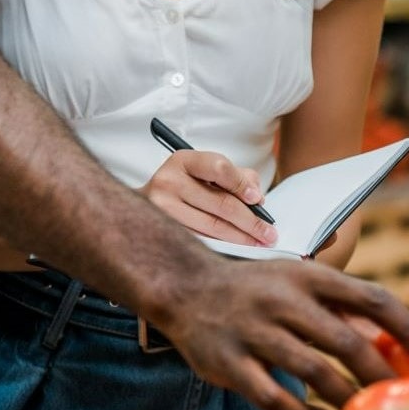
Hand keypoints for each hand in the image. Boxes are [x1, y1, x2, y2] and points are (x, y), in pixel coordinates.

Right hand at [140, 151, 277, 246]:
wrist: (139, 209)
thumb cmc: (181, 188)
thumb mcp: (203, 172)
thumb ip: (236, 176)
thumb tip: (257, 198)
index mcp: (183, 160)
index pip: (218, 168)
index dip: (242, 184)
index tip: (258, 200)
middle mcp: (169, 181)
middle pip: (220, 203)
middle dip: (251, 221)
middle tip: (269, 233)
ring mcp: (163, 209)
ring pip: (212, 227)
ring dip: (241, 238)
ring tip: (259, 243)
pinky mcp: (163, 232)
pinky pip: (201, 241)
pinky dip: (223, 246)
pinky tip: (237, 249)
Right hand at [146, 256, 408, 409]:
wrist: (183, 286)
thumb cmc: (253, 287)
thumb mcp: (296, 280)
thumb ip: (339, 306)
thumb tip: (394, 338)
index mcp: (308, 276)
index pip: (370, 297)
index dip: (408, 327)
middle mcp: (283, 299)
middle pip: (346, 340)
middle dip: (382, 374)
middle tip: (406, 395)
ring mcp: (255, 331)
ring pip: (314, 373)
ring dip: (347, 398)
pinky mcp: (231, 363)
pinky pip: (276, 398)